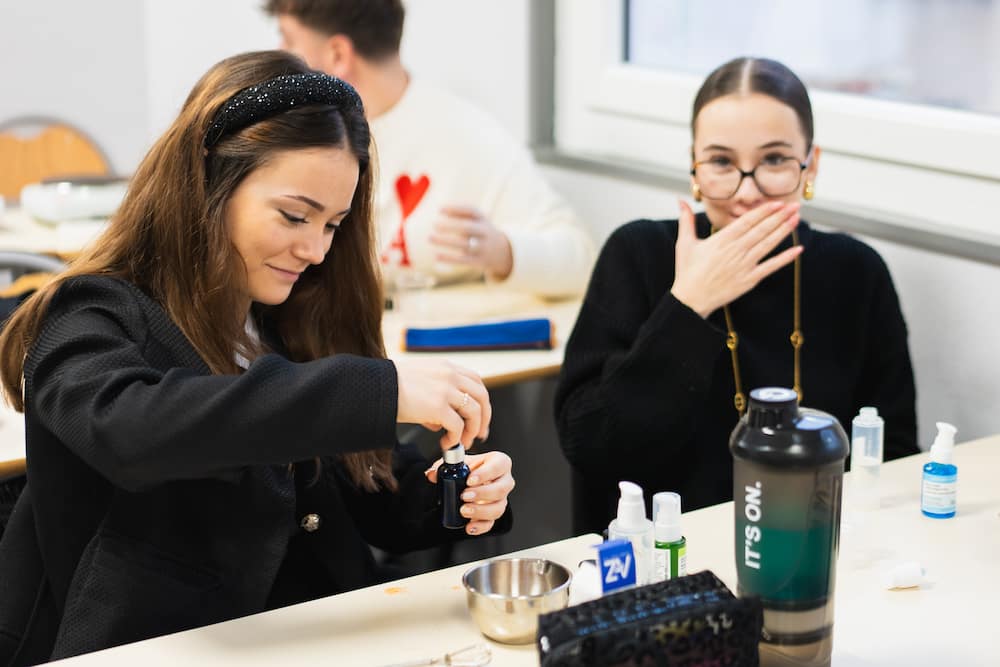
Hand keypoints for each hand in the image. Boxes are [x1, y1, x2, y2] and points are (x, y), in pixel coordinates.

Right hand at [394, 358, 490, 449]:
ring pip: (474, 412)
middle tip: (479, 434)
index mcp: (446, 367)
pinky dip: (456, 438)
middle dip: (483, 419)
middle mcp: (450, 375)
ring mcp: (446, 390)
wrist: (375, 387)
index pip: (476, 382)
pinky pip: (457, 426)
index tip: (480, 417)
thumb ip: (435, 398)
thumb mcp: (419, 382)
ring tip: (461, 442)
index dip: (482, 401)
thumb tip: (440, 424)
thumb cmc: (390, 386)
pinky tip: (446, 443)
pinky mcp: (438, 407)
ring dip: (471, 431)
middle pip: (481, 397)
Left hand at [425, 451, 513, 535]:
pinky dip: (480, 526)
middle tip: (465, 496)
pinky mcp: (494, 513)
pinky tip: (469, 526)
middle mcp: (504, 481)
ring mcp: (501, 499)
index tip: (470, 480)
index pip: (499, 466)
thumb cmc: (471, 468)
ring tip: (463, 510)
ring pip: (498, 508)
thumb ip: (445, 466)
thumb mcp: (459, 462)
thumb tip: (432, 474)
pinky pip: (491, 523)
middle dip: (482, 494)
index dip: (486, 473)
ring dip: (481, 511)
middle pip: (501, 489)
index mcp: (499, 463)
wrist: (471, 479)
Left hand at [429, 206, 513, 279]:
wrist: (503, 252)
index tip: (439, 209)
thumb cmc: (481, 231)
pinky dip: (449, 258)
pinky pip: (463, 260)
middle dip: (451, 226)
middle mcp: (485, 233)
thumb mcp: (477, 220)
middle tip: (434, 225)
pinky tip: (436, 256)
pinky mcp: (479, 262)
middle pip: (468, 228)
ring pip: (464, 245)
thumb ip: (461, 214)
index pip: (472, 211)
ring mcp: (483, 248)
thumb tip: (440, 209)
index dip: (456, 209)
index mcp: (484, 220)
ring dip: (446, 241)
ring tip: (429, 237)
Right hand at [670, 200, 801, 317]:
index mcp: (721, 240)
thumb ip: (686, 220)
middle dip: (779, 217)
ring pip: (768, 245)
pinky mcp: (749, 279)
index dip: (764, 211)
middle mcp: (736, 251)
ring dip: (784, 231)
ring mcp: (744, 265)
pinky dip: (785, 258)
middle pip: (762, 230)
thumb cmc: (687, 271)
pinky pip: (771, 267)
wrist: (691, 299)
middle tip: (795, 206)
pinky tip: (798, 250)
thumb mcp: (684, 243)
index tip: (777, 203)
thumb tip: (681, 200)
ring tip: (796, 220)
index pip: (747, 221)